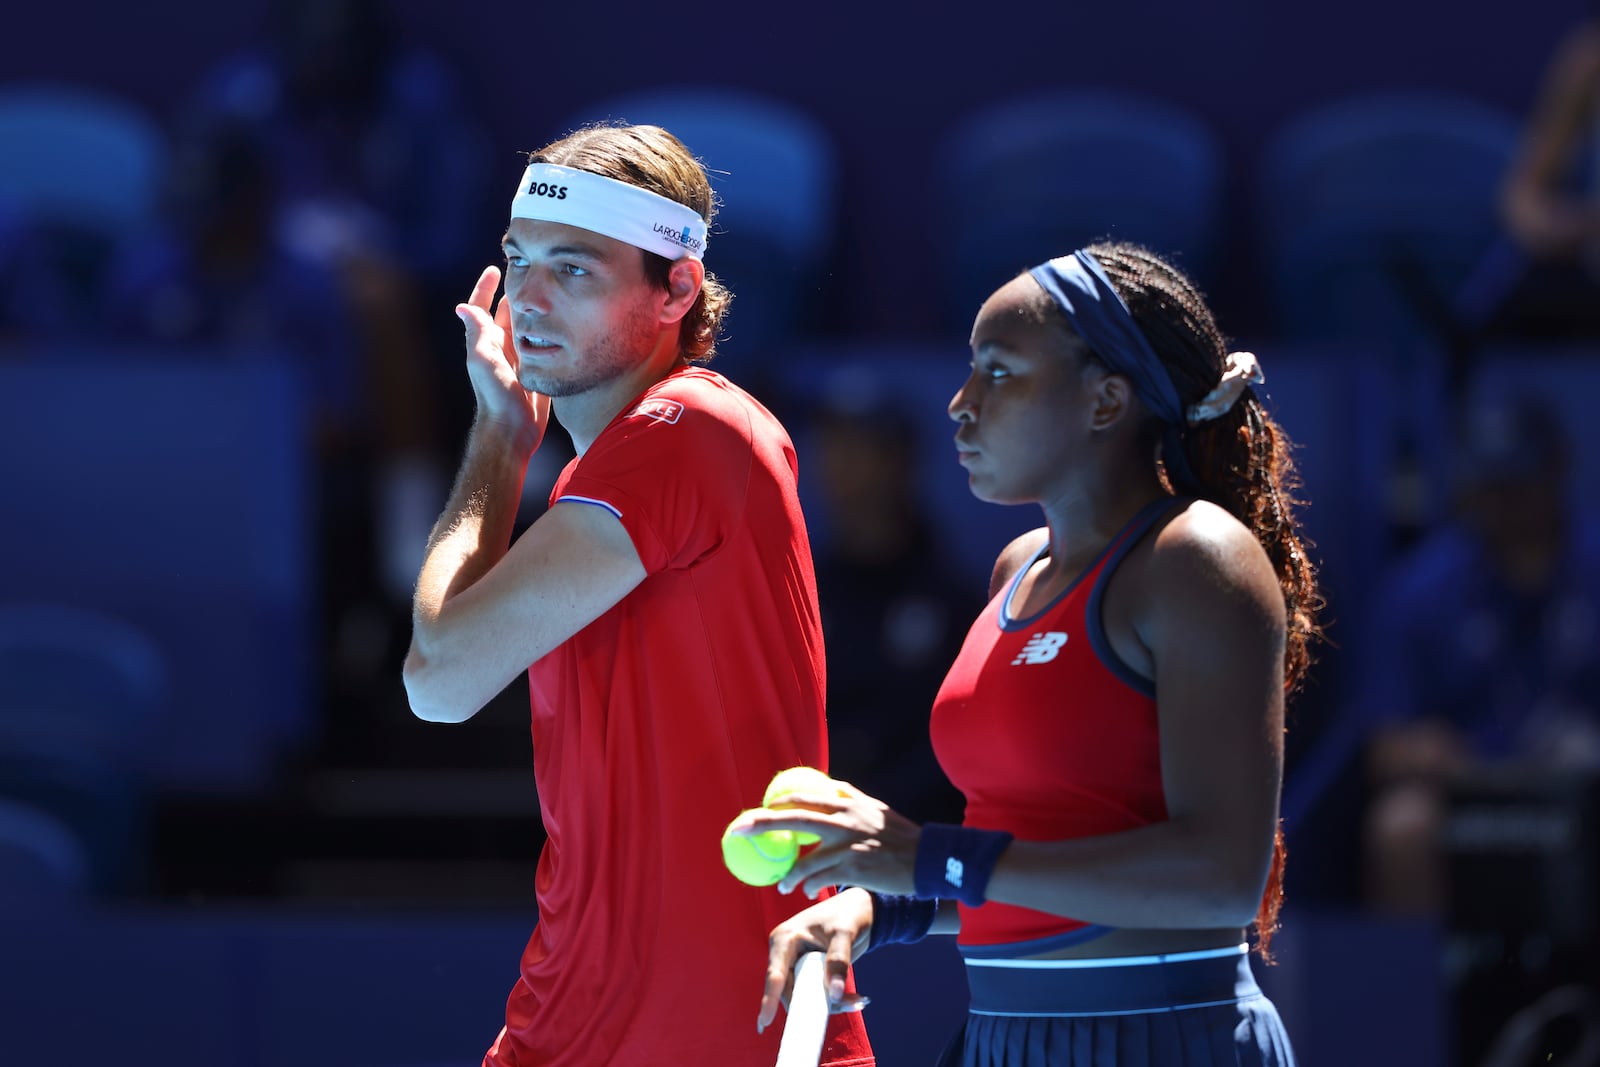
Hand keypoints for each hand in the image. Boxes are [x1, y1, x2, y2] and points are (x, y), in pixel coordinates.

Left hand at [456, 265, 548, 451]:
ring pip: (527, 327)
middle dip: (516, 294)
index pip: (482, 308)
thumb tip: (462, 307)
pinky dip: (549, 332)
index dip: (486, 287)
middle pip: (507, 313)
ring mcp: (520, 359)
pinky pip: (543, 346)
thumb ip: (477, 334)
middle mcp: (502, 348)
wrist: (513, 429)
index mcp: (487, 342)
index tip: (495, 268)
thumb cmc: (495, 395)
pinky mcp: (536, 371)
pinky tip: (563, 323)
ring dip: (535, 311)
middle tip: (532, 274)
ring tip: (551, 293)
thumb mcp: (484, 360)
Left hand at [727, 779, 921, 897]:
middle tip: (739, 830)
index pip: (806, 796)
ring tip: (781, 885)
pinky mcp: (852, 869)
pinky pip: (820, 879)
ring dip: (787, 874)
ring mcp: (847, 845)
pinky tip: (807, 893)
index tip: (759, 807)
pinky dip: (810, 886)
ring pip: (805, 859)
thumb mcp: (875, 809)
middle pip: (795, 818)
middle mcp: (844, 820)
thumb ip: (851, 798)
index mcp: (848, 803)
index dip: (779, 800)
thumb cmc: (900, 836)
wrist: (927, 858)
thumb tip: (831, 787)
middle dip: (762, 822)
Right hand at [758, 887, 873, 1033]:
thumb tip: (834, 994)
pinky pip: (814, 995)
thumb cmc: (848, 913)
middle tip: (848, 1005)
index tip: (764, 1022)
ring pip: (803, 997)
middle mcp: (785, 953)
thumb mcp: (844, 933)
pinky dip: (833, 1000)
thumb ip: (838, 960)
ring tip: (856, 1000)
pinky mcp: (808, 972)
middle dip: (815, 1005)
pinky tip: (854, 999)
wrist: (861, 908)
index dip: (769, 999)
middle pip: (790, 992)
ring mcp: (795, 964)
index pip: (775, 975)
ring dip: (829, 1004)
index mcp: (785, 939)